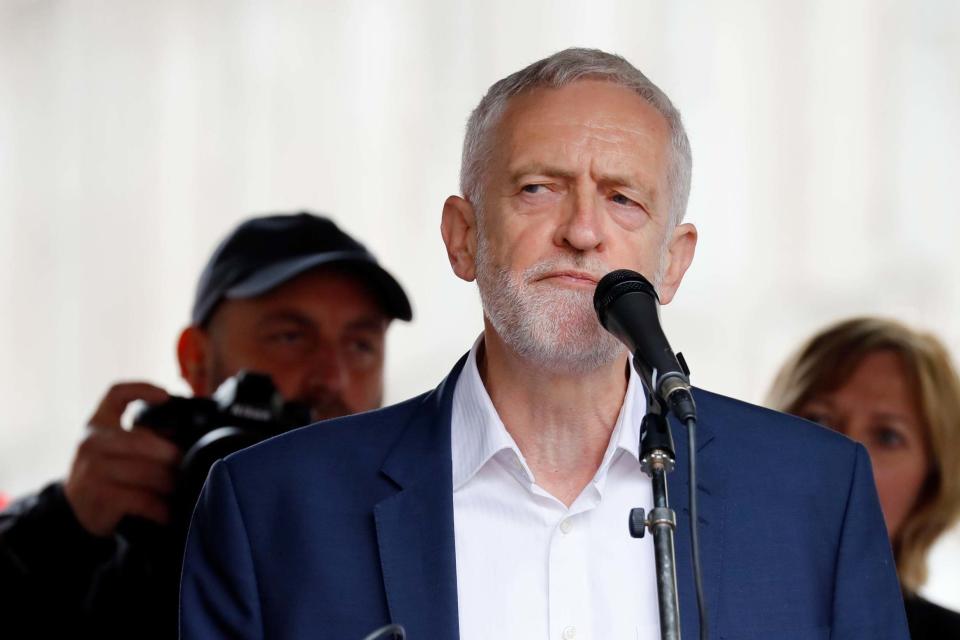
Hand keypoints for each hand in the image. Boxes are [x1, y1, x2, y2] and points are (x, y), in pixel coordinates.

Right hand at [64, 382, 181, 536]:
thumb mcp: (113, 448)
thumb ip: (140, 436)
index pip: (115, 394)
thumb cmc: (104, 475)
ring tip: (183, 490)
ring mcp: (92, 471)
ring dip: (171, 484)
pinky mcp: (99, 497)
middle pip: (145, 443)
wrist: (73, 512)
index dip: (141, 389)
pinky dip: (161, 507)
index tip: (165, 397)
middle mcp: (91, 444)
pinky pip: (142, 500)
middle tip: (188, 468)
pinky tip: (168, 512)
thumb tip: (183, 434)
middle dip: (172, 458)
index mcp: (97, 425)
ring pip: (148, 473)